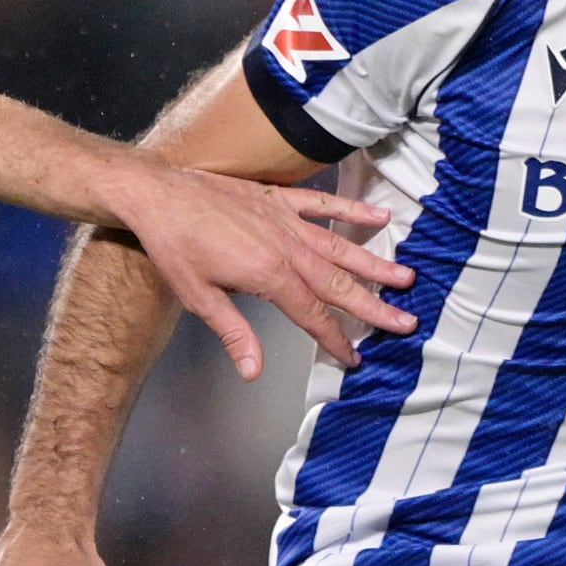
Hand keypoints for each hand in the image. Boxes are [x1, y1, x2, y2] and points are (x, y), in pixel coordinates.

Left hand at [97, 163, 412, 377]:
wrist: (158, 194)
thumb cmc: (174, 247)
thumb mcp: (199, 297)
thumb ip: (234, 332)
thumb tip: (254, 371)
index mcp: (269, 275)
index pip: (312, 315)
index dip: (335, 338)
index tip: (355, 357)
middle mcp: (286, 247)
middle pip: (338, 283)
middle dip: (373, 305)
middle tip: (406, 321)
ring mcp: (286, 220)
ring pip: (340, 246)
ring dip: (373, 263)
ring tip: (406, 276)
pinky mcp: (279, 200)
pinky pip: (323, 205)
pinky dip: (351, 211)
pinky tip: (380, 217)